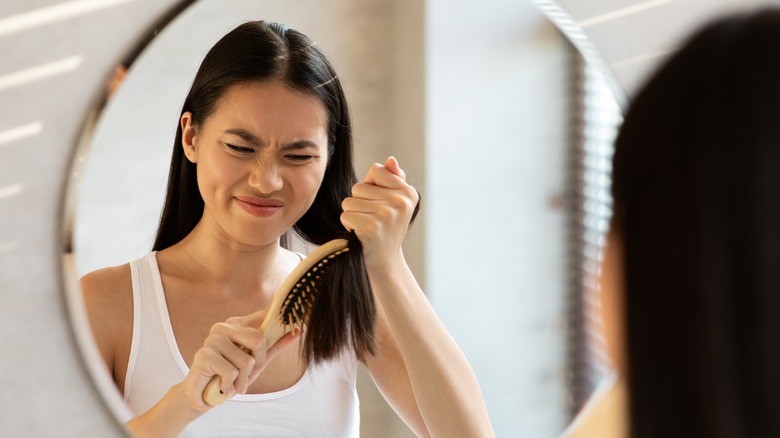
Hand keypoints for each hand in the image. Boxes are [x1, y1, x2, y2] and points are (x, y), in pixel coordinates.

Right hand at [178, 309, 299, 411]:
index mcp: (236, 324)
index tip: (298, 323)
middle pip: (259, 340)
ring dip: (242, 379)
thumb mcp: (257, 362)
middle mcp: (223, 327)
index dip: (278, 319)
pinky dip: (229, 385)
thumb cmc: (231, 377)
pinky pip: (232, 372)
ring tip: (231, 382)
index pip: (263, 316)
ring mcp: (212, 339)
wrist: (203, 397)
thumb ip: (274, 346)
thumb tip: (298, 330)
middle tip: (245, 374)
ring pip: (246, 361)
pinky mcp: (203, 354)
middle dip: (257, 364)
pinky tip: (221, 385)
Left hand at [340, 156, 418, 268]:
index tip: (380, 204)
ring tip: (366, 227)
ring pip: (349, 202)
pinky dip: (348, 226)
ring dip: (353, 215)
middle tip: (372, 219)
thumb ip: (393, 178)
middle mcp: (401, 202)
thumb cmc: (386, 227)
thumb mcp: (395, 202)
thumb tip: (390, 160)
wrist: (385, 262)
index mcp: (408, 192)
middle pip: (359, 187)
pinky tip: (361, 234)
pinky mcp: (372, 228)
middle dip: (360, 203)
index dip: (371, 187)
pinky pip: (346, 216)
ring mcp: (387, 215)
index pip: (376, 170)